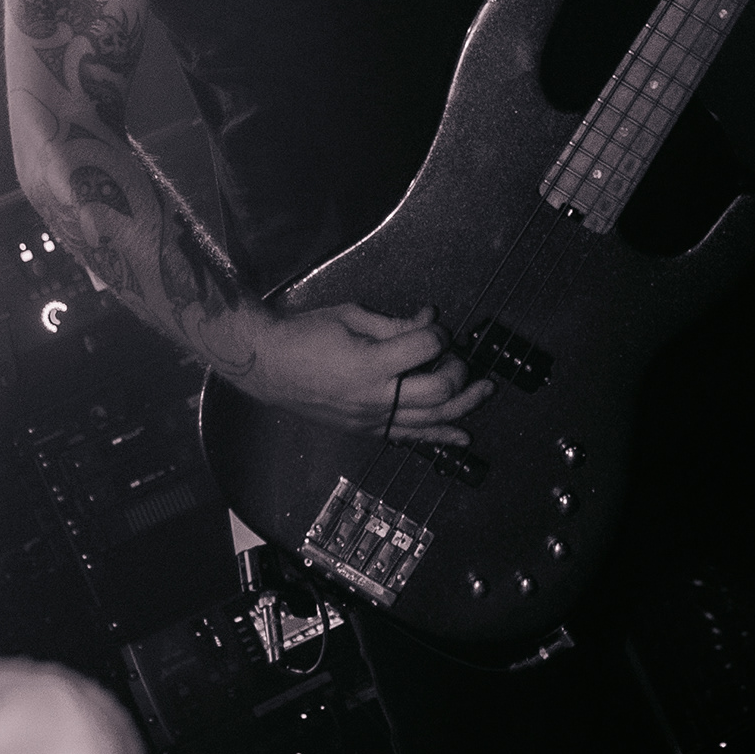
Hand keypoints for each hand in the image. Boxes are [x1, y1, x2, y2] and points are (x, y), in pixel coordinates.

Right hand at [239, 303, 493, 443]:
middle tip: (457, 355)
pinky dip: (440, 437)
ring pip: (433, 419)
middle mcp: (375, 398)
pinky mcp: (368, 430)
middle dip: (458, 369)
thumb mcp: (351, 316)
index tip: (435, 324)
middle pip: (440, 390)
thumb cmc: (306, 334)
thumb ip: (396, 323)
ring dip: (465, 404)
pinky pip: (411, 437)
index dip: (440, 332)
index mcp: (370, 364)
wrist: (268, 366)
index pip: (427, 347)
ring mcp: (372, 420)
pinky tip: (463, 437)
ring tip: (486, 390)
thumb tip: (430, 318)